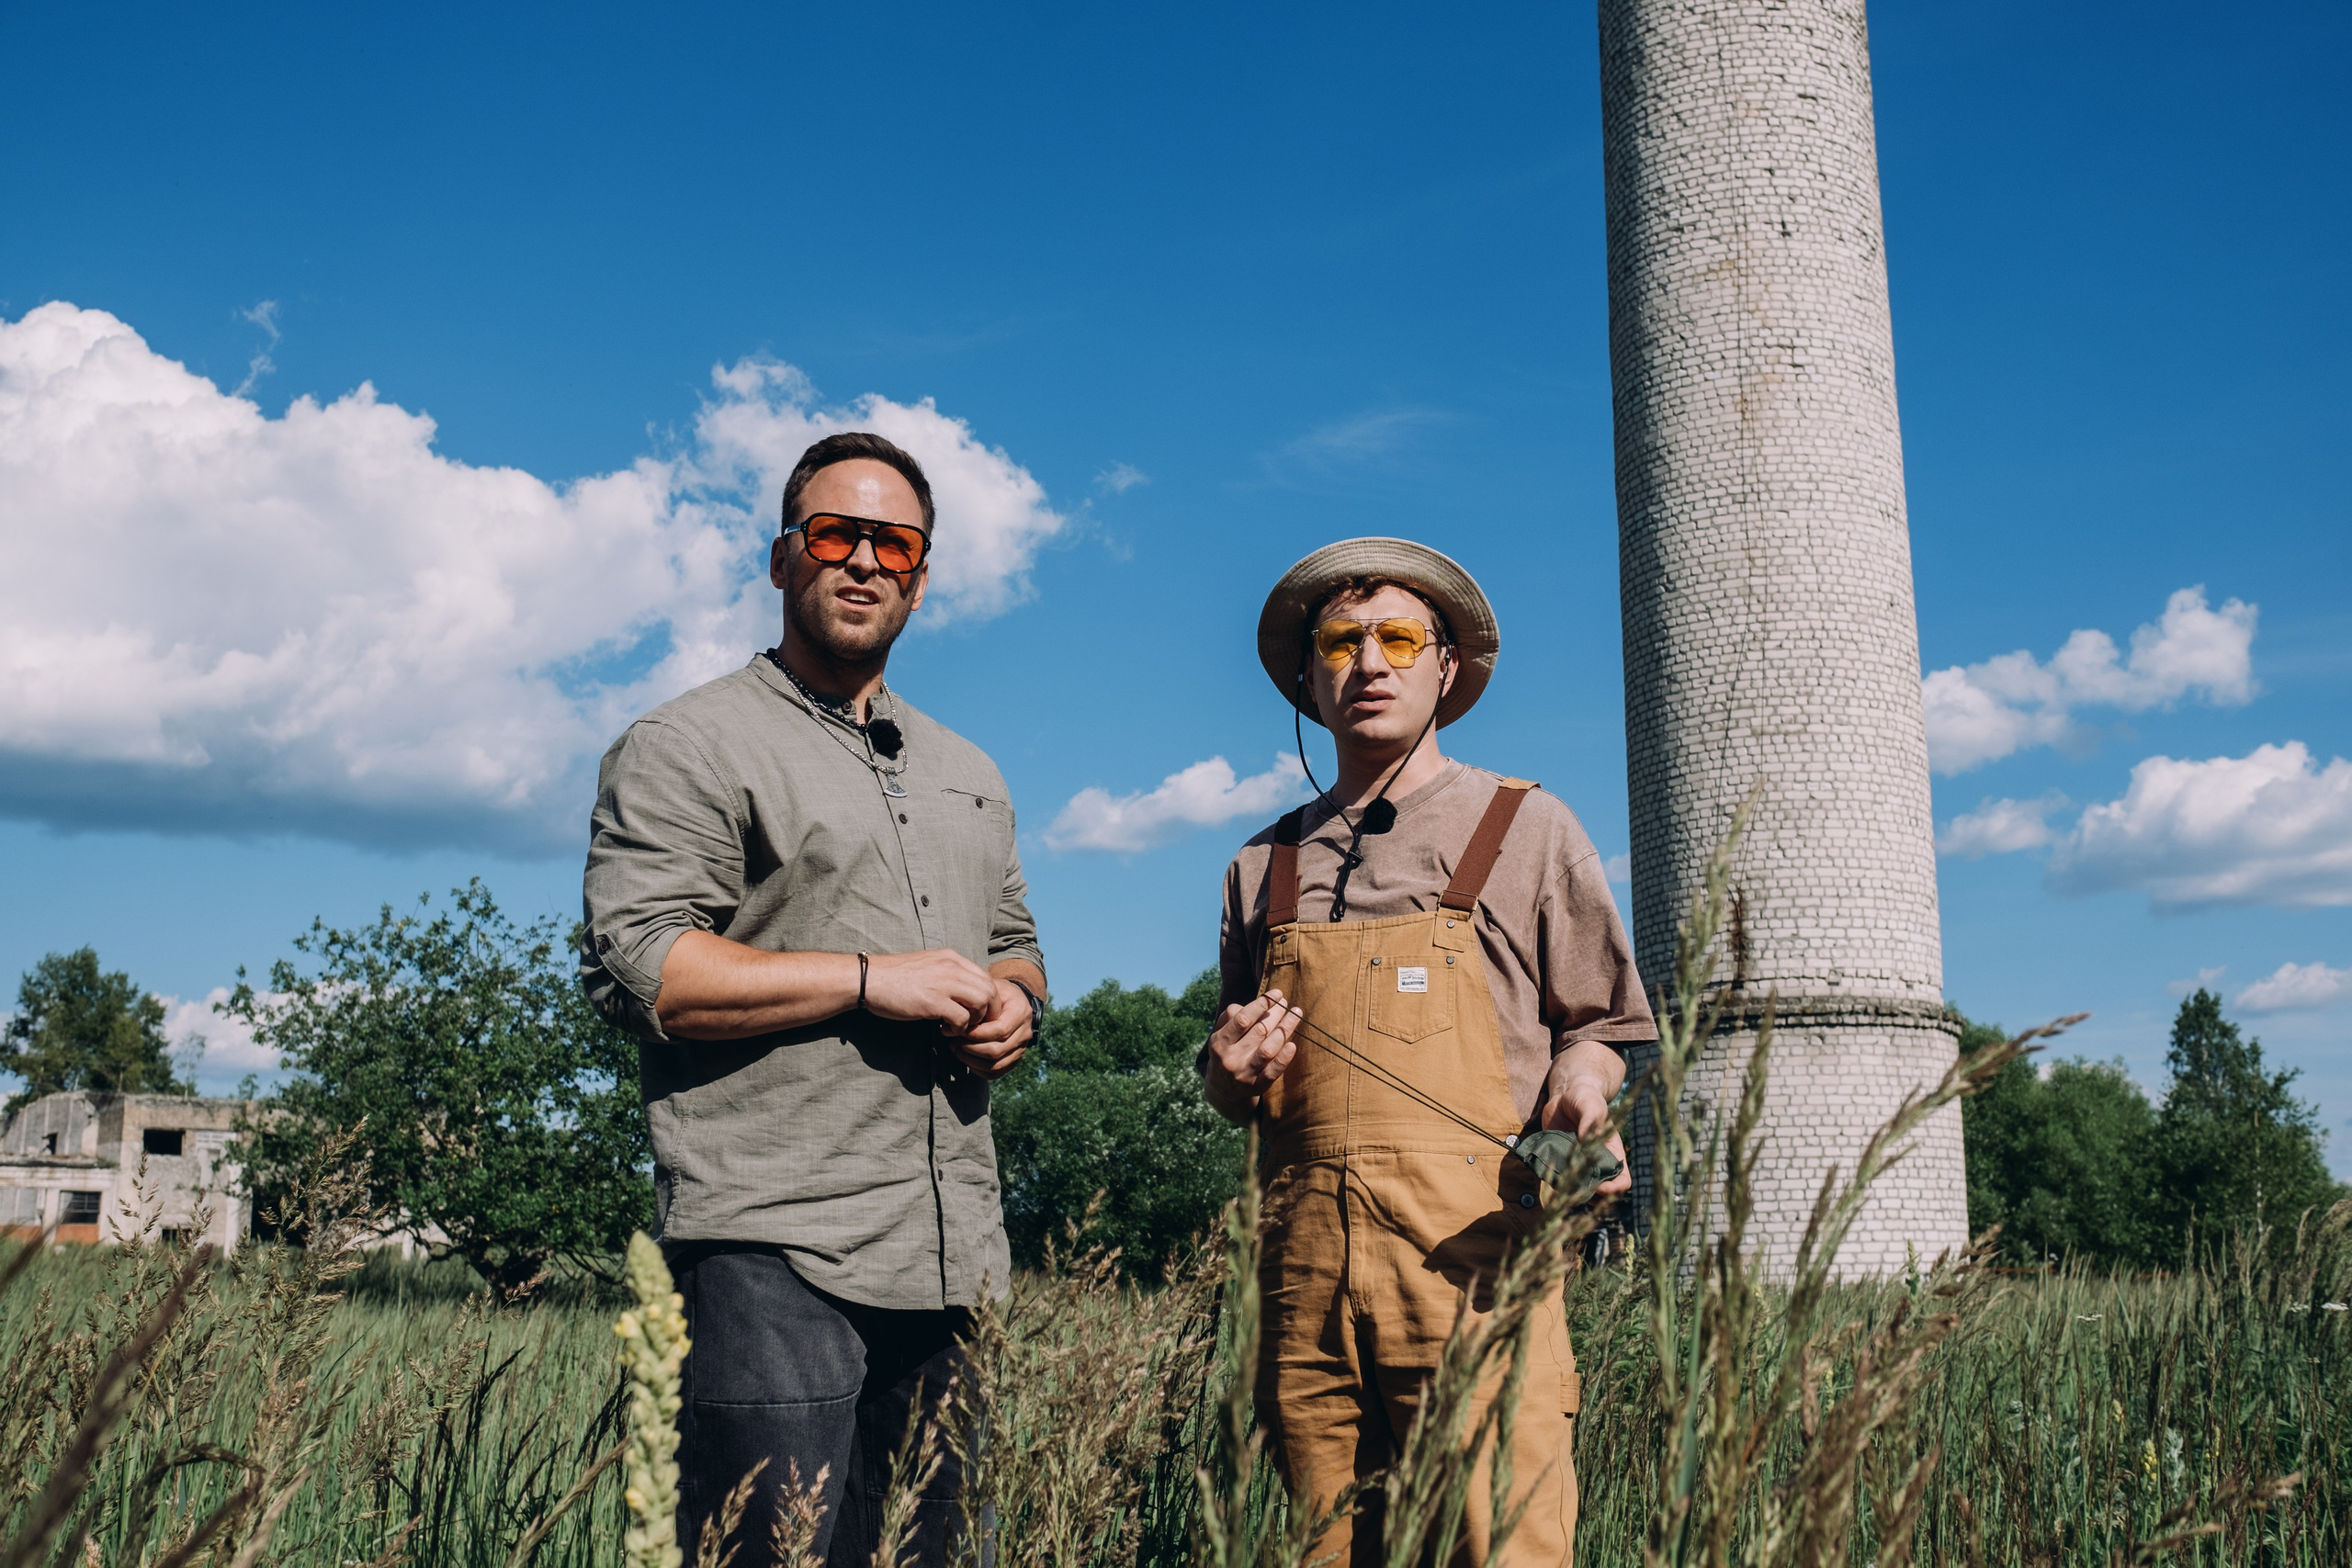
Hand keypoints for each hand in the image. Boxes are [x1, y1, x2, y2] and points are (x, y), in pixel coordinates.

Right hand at [862, 949, 997, 1034]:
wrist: (869, 979)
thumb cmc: (895, 976)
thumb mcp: (928, 965)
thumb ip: (948, 974)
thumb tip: (964, 992)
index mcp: (952, 958)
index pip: (986, 977)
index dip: (987, 998)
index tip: (976, 1012)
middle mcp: (952, 967)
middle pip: (990, 990)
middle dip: (988, 1012)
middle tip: (975, 1024)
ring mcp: (944, 983)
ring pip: (982, 1002)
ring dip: (976, 1020)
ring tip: (959, 1027)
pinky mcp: (933, 1001)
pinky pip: (963, 1018)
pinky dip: (959, 1029)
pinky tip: (944, 1030)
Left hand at [941, 977, 1034, 1079]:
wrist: (1014, 1001)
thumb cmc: (998, 994)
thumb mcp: (989, 990)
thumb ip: (975, 1005)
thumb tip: (952, 1024)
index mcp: (1020, 1012)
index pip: (999, 1030)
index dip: (976, 1034)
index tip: (959, 1029)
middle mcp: (1025, 1033)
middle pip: (996, 1051)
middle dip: (970, 1048)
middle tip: (954, 1040)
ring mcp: (1021, 1048)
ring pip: (996, 1065)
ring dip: (971, 1060)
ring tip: (957, 1049)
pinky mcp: (1014, 1059)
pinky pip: (996, 1072)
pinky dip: (978, 1069)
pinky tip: (967, 1058)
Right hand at [1204, 991, 1303, 1111]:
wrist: (1222, 1090)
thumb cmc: (1226, 1051)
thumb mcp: (1221, 1034)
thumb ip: (1232, 1016)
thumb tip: (1254, 1005)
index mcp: (1219, 1042)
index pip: (1242, 1020)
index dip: (1261, 1004)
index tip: (1276, 994)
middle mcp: (1229, 1059)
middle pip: (1259, 1032)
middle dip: (1276, 1014)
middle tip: (1287, 1003)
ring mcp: (1243, 1075)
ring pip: (1268, 1050)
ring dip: (1285, 1029)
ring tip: (1296, 1014)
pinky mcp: (1256, 1087)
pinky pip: (1273, 1072)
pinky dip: (1284, 1058)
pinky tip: (1293, 1044)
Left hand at [1542, 1076, 1631, 1197]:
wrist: (1565, 1095)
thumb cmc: (1586, 1099)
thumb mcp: (1591, 1107)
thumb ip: (1590, 1121)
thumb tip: (1584, 1139)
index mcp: (1613, 1154)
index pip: (1622, 1181)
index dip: (1614, 1189)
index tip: (1599, 1186)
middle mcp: (1597, 1164)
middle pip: (1601, 1194)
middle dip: (1590, 1196)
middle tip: (1576, 1187)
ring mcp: (1579, 1165)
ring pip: (1579, 1191)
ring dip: (1571, 1192)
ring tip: (1561, 1182)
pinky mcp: (1561, 1162)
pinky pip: (1559, 1180)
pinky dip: (1553, 1182)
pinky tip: (1548, 1174)